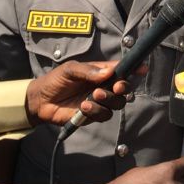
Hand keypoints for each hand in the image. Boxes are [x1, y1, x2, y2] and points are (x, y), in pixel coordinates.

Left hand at [25, 60, 140, 124]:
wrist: (41, 101)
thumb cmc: (56, 80)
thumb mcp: (70, 70)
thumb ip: (88, 71)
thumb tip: (108, 72)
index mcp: (101, 72)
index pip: (122, 70)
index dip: (134, 69)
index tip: (142, 68)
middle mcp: (104, 87)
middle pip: (125, 89)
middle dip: (123, 88)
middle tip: (115, 87)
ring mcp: (100, 102)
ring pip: (117, 104)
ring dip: (108, 100)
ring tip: (93, 96)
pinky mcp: (93, 115)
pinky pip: (103, 115)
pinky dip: (96, 111)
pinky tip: (84, 107)